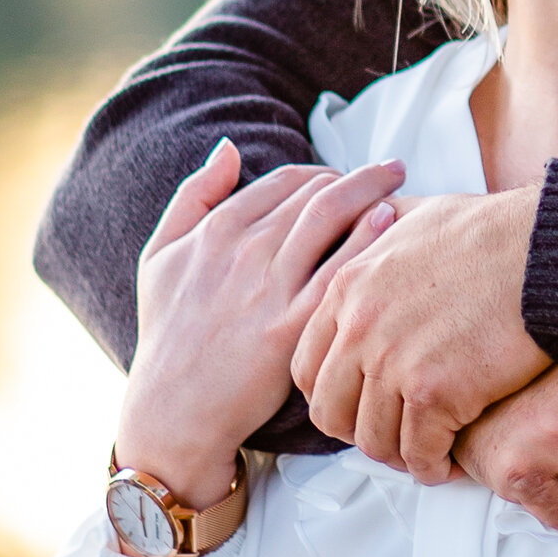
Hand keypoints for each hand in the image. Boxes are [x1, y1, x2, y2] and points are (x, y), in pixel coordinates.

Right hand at [117, 141, 406, 503]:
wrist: (173, 409)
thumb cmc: (167, 333)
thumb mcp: (160, 255)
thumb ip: (193, 195)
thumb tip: (228, 147)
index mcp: (215, 230)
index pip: (286, 180)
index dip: (323, 171)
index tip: (346, 176)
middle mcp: (243, 251)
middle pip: (315, 191)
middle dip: (357, 174)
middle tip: (388, 171)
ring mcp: (268, 289)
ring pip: (329, 217)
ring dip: (370, 189)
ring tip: (398, 181)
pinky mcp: (291, 329)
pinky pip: (338, 271)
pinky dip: (367, 237)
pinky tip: (391, 220)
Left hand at [290, 185, 546, 477]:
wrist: (548, 250)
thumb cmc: (498, 233)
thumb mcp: (418, 216)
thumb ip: (382, 230)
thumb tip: (375, 224)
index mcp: (349, 288)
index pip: (307, 367)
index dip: (332, 396)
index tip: (358, 405)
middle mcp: (360, 327)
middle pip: (331, 412)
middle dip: (360, 432)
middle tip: (392, 436)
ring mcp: (393, 361)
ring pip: (373, 440)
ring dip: (400, 455)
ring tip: (425, 453)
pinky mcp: (434, 391)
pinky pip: (418, 452)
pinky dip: (433, 465)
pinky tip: (450, 460)